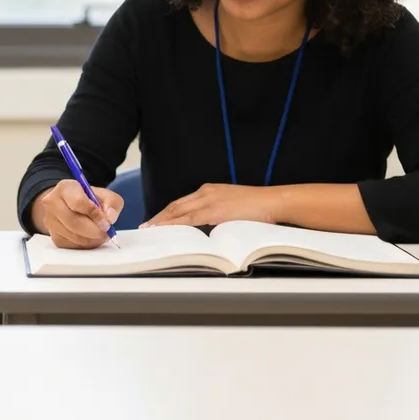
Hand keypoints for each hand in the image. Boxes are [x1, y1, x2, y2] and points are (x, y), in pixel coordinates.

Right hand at [31, 179, 123, 249]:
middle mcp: (52, 203)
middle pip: (74, 222)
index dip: (95, 214)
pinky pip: (73, 245)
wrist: (70, 207)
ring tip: (101, 234)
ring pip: (74, 236)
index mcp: (65, 188)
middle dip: (94, 230)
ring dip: (92, 239)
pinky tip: (92, 237)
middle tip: (107, 232)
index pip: (78, 202)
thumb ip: (111, 203)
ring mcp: (51, 221)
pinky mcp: (54, 237)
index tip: (107, 222)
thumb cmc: (89, 200)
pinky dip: (86, 244)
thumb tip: (109, 217)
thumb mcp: (104, 195)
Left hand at [141, 183, 278, 227]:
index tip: (156, 220)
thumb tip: (207, 224)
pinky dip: (175, 224)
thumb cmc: (256, 206)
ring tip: (150, 229)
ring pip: (179, 212)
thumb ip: (217, 212)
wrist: (272, 201)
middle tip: (146, 226)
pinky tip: (166, 229)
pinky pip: (189, 219)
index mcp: (209, 190)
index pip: (182, 202)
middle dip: (159, 217)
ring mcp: (209, 201)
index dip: (167, 212)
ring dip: (163, 221)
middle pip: (176, 206)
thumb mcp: (232, 206)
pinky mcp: (214, 211)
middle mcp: (205, 192)